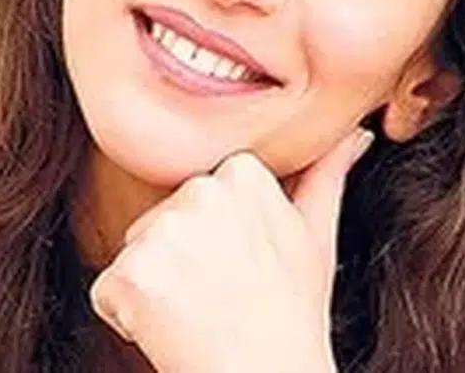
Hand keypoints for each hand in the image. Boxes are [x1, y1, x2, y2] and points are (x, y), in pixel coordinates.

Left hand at [89, 128, 374, 372]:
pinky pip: (109, 291)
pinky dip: (129, 317)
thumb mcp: (316, 239)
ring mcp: (162, 234)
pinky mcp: (129, 275)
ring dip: (154, 288)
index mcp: (241, 173)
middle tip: (222, 296)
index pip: (198, 197)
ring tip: (199, 314)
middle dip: (180, 261)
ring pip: (135, 256)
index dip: (215, 240)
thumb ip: (326, 175)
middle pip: (161, 222)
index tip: (243, 268)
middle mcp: (199, 192)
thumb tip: (356, 134)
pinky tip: (170, 331)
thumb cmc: (292, 316)